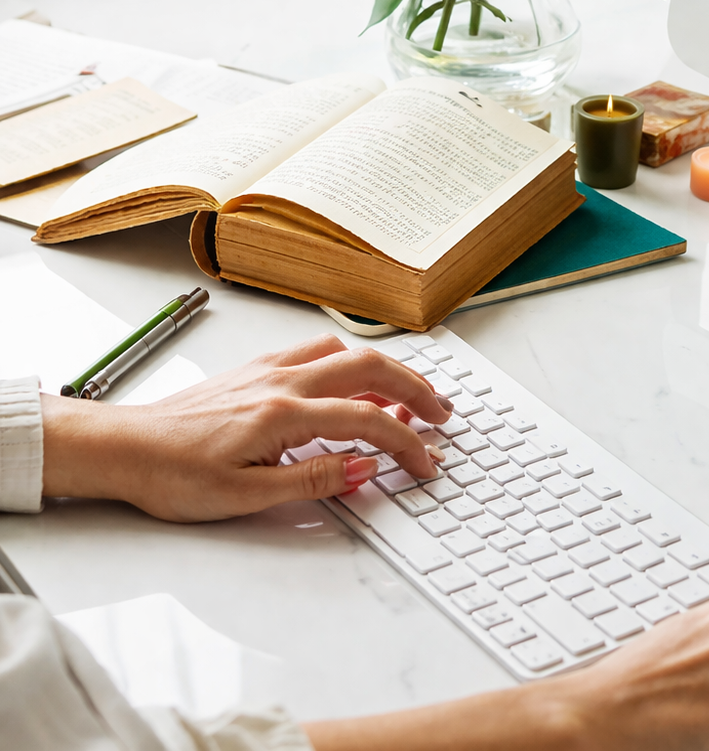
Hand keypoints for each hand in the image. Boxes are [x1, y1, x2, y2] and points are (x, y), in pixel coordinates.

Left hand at [41, 334, 452, 521]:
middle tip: (442, 414)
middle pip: (370, 367)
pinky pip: (320, 353)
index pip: (366, 420)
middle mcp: (281, 380)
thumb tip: (363, 466)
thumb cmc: (174, 475)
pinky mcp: (258, 368)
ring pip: (346, 353)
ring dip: (387, 372)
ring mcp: (270, 368)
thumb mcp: (245, 497)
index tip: (425, 463)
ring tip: (410, 398)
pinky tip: (356, 383)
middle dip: (415, 388)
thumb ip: (312, 479)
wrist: (125, 448)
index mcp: (283, 413)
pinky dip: (353, 365)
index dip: (405, 443)